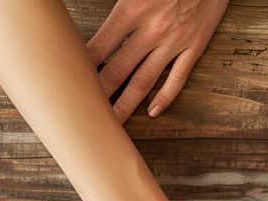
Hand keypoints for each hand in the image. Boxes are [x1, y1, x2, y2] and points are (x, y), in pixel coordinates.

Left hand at [87, 0, 229, 120]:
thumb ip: (120, 4)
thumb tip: (101, 20)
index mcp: (133, 8)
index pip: (100, 47)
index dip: (84, 68)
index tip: (72, 83)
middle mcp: (153, 30)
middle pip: (118, 70)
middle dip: (100, 94)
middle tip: (85, 113)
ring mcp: (175, 41)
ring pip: (144, 80)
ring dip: (126, 104)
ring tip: (112, 122)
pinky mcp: (195, 46)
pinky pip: (178, 78)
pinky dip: (164, 97)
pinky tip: (152, 111)